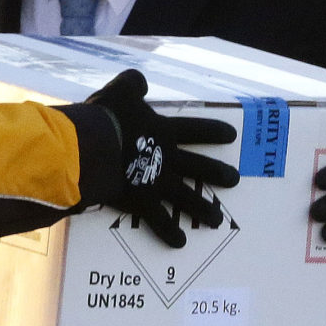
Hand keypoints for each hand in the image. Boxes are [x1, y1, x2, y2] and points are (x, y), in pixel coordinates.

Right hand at [79, 70, 239, 248]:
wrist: (91, 149)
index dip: (214, 131)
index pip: (195, 129)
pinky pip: (159, 221)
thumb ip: (133, 84)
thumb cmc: (105, 117)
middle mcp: (167, 158)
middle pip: (199, 167)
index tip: (231, 136)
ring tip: (216, 220)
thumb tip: (141, 83)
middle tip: (234, 180)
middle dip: (218, 174)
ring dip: (202, 209)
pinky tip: (180, 242)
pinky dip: (169, 232)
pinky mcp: (141, 202)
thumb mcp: (120, 90)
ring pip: (187, 199)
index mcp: (163, 131)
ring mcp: (157, 182)